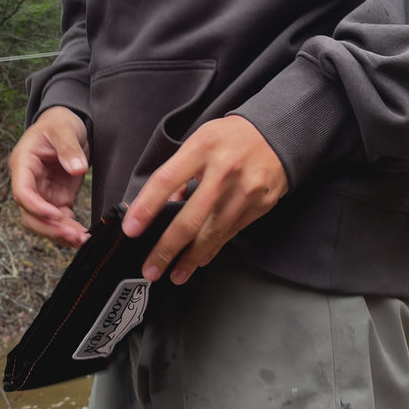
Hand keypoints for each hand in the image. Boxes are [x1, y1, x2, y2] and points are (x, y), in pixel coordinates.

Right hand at [9, 106, 89, 246]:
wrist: (66, 125)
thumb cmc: (59, 123)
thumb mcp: (64, 128)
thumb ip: (68, 148)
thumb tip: (76, 169)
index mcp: (24, 164)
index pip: (22, 192)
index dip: (36, 207)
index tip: (56, 214)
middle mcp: (30, 183)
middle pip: (30, 215)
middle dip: (50, 228)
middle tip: (73, 235)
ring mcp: (43, 193)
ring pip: (44, 223)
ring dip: (61, 234)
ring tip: (82, 240)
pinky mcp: (58, 199)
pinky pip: (60, 220)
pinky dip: (70, 230)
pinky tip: (84, 236)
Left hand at [122, 115, 287, 283]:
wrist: (277, 134)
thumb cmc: (230, 138)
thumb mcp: (199, 142)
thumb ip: (180, 173)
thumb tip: (164, 207)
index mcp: (202, 148)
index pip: (166, 180)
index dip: (146, 207)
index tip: (131, 229)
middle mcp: (224, 171)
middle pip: (190, 218)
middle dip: (167, 248)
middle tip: (151, 268)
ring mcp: (245, 190)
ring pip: (212, 233)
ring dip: (190, 259)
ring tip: (174, 274)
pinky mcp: (259, 206)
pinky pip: (230, 233)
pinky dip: (212, 249)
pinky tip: (199, 260)